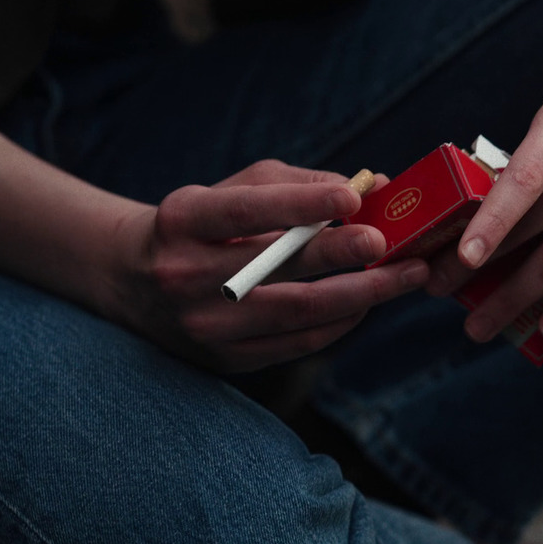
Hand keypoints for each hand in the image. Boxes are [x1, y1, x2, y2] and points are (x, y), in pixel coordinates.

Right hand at [103, 160, 427, 372]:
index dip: (302, 204)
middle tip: (391, 243)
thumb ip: (294, 184)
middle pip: (279, 269)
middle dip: (343, 255)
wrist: (135, 283)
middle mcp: (186, 276)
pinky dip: (341, 320)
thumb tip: (367, 187)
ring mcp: (206, 325)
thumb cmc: (201, 223)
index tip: (353, 197)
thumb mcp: (230, 189)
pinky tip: (369, 300)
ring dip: (361, 294)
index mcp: (183, 222)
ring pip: (298, 313)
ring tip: (407, 275)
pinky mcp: (226, 359)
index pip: (247, 211)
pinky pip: (299, 342)